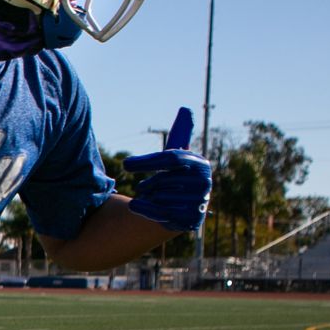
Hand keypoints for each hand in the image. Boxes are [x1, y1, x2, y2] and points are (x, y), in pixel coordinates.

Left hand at [124, 107, 212, 233]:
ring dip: (149, 196)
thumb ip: (180, 134)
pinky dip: (145, 208)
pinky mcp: (190, 220)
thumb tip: (185, 109)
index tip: (125, 164)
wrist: (184, 208)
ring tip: (151, 196)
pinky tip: (134, 205)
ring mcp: (198, 203)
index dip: (146, 161)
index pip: (170, 159)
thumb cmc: (177, 177)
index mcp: (200, 164)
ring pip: (160, 196)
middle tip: (143, 186)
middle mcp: (204, 183)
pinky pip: (161, 213)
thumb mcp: (178, 156)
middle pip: (162, 180)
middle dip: (148, 183)